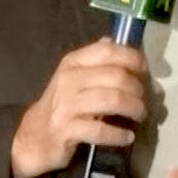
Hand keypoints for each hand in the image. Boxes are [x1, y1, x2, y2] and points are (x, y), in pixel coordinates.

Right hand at [10, 38, 148, 177]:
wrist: (33, 136)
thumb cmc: (62, 104)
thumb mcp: (74, 76)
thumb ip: (94, 60)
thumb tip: (113, 40)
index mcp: (73, 63)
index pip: (107, 52)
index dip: (132, 58)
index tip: (144, 70)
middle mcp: (69, 80)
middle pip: (116, 77)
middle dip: (137, 89)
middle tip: (143, 100)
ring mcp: (66, 106)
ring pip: (112, 100)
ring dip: (134, 109)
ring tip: (140, 116)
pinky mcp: (66, 131)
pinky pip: (100, 130)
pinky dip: (119, 134)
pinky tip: (127, 137)